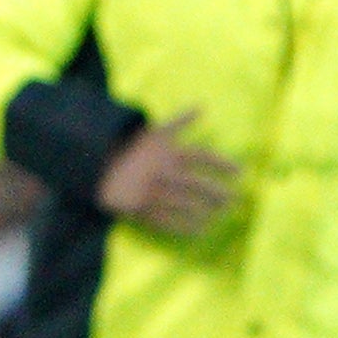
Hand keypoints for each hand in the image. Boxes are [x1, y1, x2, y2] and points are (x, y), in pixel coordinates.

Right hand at [98, 119, 241, 235]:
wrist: (98, 167)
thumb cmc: (130, 148)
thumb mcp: (153, 131)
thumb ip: (180, 121)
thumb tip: (202, 106)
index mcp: (168, 153)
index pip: (203, 157)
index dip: (223, 164)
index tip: (240, 172)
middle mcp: (163, 173)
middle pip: (197, 184)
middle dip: (217, 193)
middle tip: (233, 199)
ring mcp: (153, 192)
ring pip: (185, 205)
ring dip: (204, 211)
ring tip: (219, 216)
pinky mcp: (142, 209)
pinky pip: (168, 221)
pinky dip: (184, 227)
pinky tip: (199, 231)